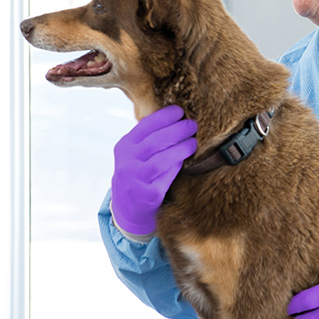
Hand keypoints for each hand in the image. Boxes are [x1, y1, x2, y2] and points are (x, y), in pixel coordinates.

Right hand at [111, 105, 196, 234]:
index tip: (180, 110)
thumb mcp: (135, 153)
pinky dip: (177, 166)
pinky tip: (186, 160)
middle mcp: (127, 162)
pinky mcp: (148, 194)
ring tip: (193, 142)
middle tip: (192, 125)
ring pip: (161, 160)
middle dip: (176, 130)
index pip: (144, 126)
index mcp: (124, 146)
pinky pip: (166, 177)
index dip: (163, 116)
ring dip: (181, 148)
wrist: (128, 208)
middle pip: (155, 141)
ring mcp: (136, 179)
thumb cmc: (138, 173)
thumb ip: (149, 137)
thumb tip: (177, 117)